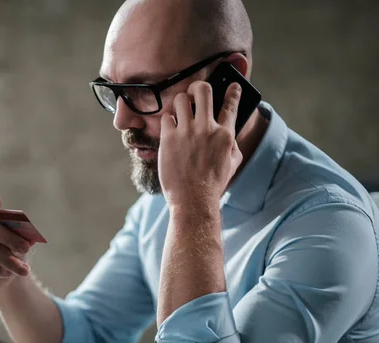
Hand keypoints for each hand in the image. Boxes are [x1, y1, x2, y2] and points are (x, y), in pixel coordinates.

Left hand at [158, 81, 242, 208]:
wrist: (193, 200)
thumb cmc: (213, 185)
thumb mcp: (232, 163)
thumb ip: (232, 144)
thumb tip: (228, 131)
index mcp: (225, 135)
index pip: (231, 105)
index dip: (233, 91)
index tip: (233, 84)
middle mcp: (207, 129)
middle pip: (203, 90)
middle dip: (199, 87)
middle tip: (196, 93)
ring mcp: (187, 132)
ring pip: (182, 99)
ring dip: (181, 103)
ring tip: (181, 111)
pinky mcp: (169, 138)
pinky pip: (166, 117)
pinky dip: (168, 121)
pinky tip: (171, 129)